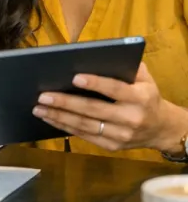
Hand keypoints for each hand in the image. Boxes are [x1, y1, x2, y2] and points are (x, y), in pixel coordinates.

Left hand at [33, 63, 187, 152]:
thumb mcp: (144, 79)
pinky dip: (65, 127)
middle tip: (43, 95)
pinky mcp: (112, 147)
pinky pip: (85, 136)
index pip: (115, 89)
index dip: (95, 83)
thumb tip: (97, 54)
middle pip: (93, 110)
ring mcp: (121, 135)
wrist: (162, 128)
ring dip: (59, 116)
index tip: (74, 77)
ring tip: (38, 108)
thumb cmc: (146, 96)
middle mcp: (131, 118)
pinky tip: (50, 118)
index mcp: (140, 98)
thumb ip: (126, 66)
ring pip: (85, 125)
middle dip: (65, 102)